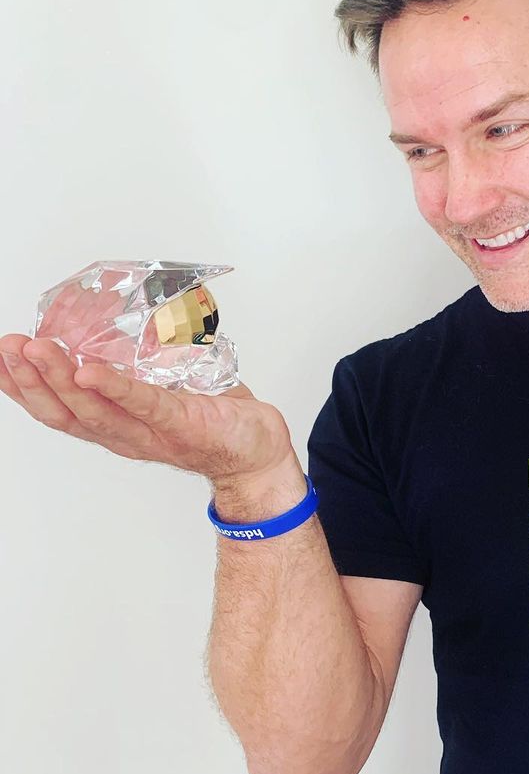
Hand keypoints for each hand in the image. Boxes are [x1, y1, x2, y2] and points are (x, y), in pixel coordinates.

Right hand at [0, 332, 294, 485]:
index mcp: (115, 425)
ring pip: (92, 410)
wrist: (259, 450)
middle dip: (30, 378)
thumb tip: (114, 323)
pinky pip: (142, 405)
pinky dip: (113, 388)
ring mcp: (150, 434)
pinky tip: (88, 371)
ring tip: (35, 349)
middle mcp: (124, 435)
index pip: (57, 409)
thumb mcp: (164, 386)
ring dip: (59, 378)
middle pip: (64, 411)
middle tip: (9, 346)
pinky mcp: (180, 425)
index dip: (22, 387)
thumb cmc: (214, 417)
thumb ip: (137, 365)